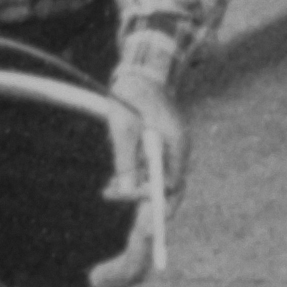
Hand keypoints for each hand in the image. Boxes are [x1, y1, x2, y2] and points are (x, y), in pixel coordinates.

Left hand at [109, 66, 186, 203]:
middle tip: (113, 199)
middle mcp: (179, 148)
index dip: (154, 203)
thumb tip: (125, 189)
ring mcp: (173, 146)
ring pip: (157, 177)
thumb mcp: (123, 129)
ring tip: (107, 189)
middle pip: (167, 186)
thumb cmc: (131, 97)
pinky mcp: (164, 144)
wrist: (141, 72)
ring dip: (135, 186)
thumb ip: (126, 160)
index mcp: (176, 144)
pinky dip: (136, 174)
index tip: (136, 213)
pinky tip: (115, 179)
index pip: (170, 186)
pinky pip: (153, 167)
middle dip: (141, 197)